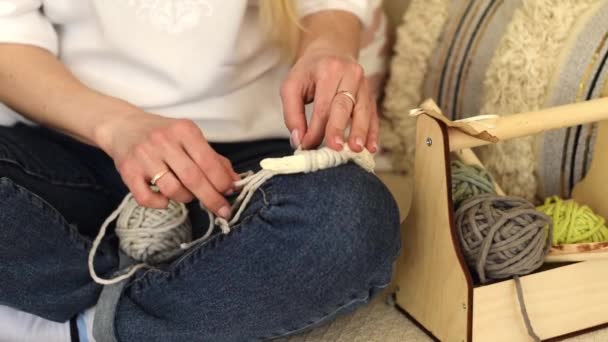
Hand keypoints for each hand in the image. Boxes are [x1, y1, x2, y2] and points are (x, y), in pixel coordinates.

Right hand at [95, 110, 238, 216]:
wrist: (123, 126)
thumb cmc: (164, 135)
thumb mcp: (190, 138)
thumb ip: (213, 159)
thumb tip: (235, 181)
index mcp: (184, 130)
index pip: (209, 161)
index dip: (222, 182)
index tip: (230, 193)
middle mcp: (163, 141)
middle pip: (193, 178)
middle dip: (211, 198)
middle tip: (222, 210)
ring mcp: (144, 156)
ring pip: (172, 189)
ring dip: (185, 198)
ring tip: (187, 194)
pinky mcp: (127, 171)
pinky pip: (146, 198)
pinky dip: (160, 204)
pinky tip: (165, 198)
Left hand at [280, 46, 378, 152]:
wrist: (332, 50)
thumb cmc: (309, 72)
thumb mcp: (292, 85)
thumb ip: (292, 113)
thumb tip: (299, 140)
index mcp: (328, 70)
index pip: (322, 105)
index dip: (315, 129)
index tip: (307, 147)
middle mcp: (349, 74)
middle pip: (344, 106)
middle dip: (338, 129)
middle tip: (335, 148)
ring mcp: (364, 84)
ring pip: (363, 111)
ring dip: (359, 132)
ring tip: (356, 150)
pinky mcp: (371, 95)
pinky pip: (372, 115)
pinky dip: (371, 132)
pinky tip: (370, 147)